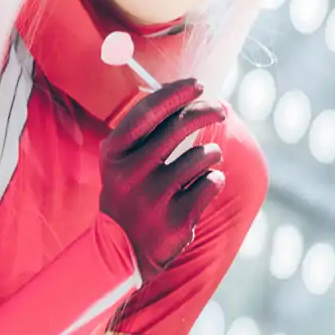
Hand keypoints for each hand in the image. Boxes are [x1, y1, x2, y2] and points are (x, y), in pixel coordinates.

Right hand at [98, 78, 225, 276]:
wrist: (121, 249)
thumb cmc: (129, 191)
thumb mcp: (123, 160)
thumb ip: (147, 129)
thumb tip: (184, 93)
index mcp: (114, 154)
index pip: (147, 113)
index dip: (175, 94)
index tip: (198, 84)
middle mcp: (130, 174)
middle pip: (178, 128)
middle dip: (205, 111)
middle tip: (220, 108)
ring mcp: (153, 199)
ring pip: (201, 155)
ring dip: (210, 152)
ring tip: (206, 158)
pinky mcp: (176, 221)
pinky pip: (210, 183)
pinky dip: (214, 179)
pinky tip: (205, 184)